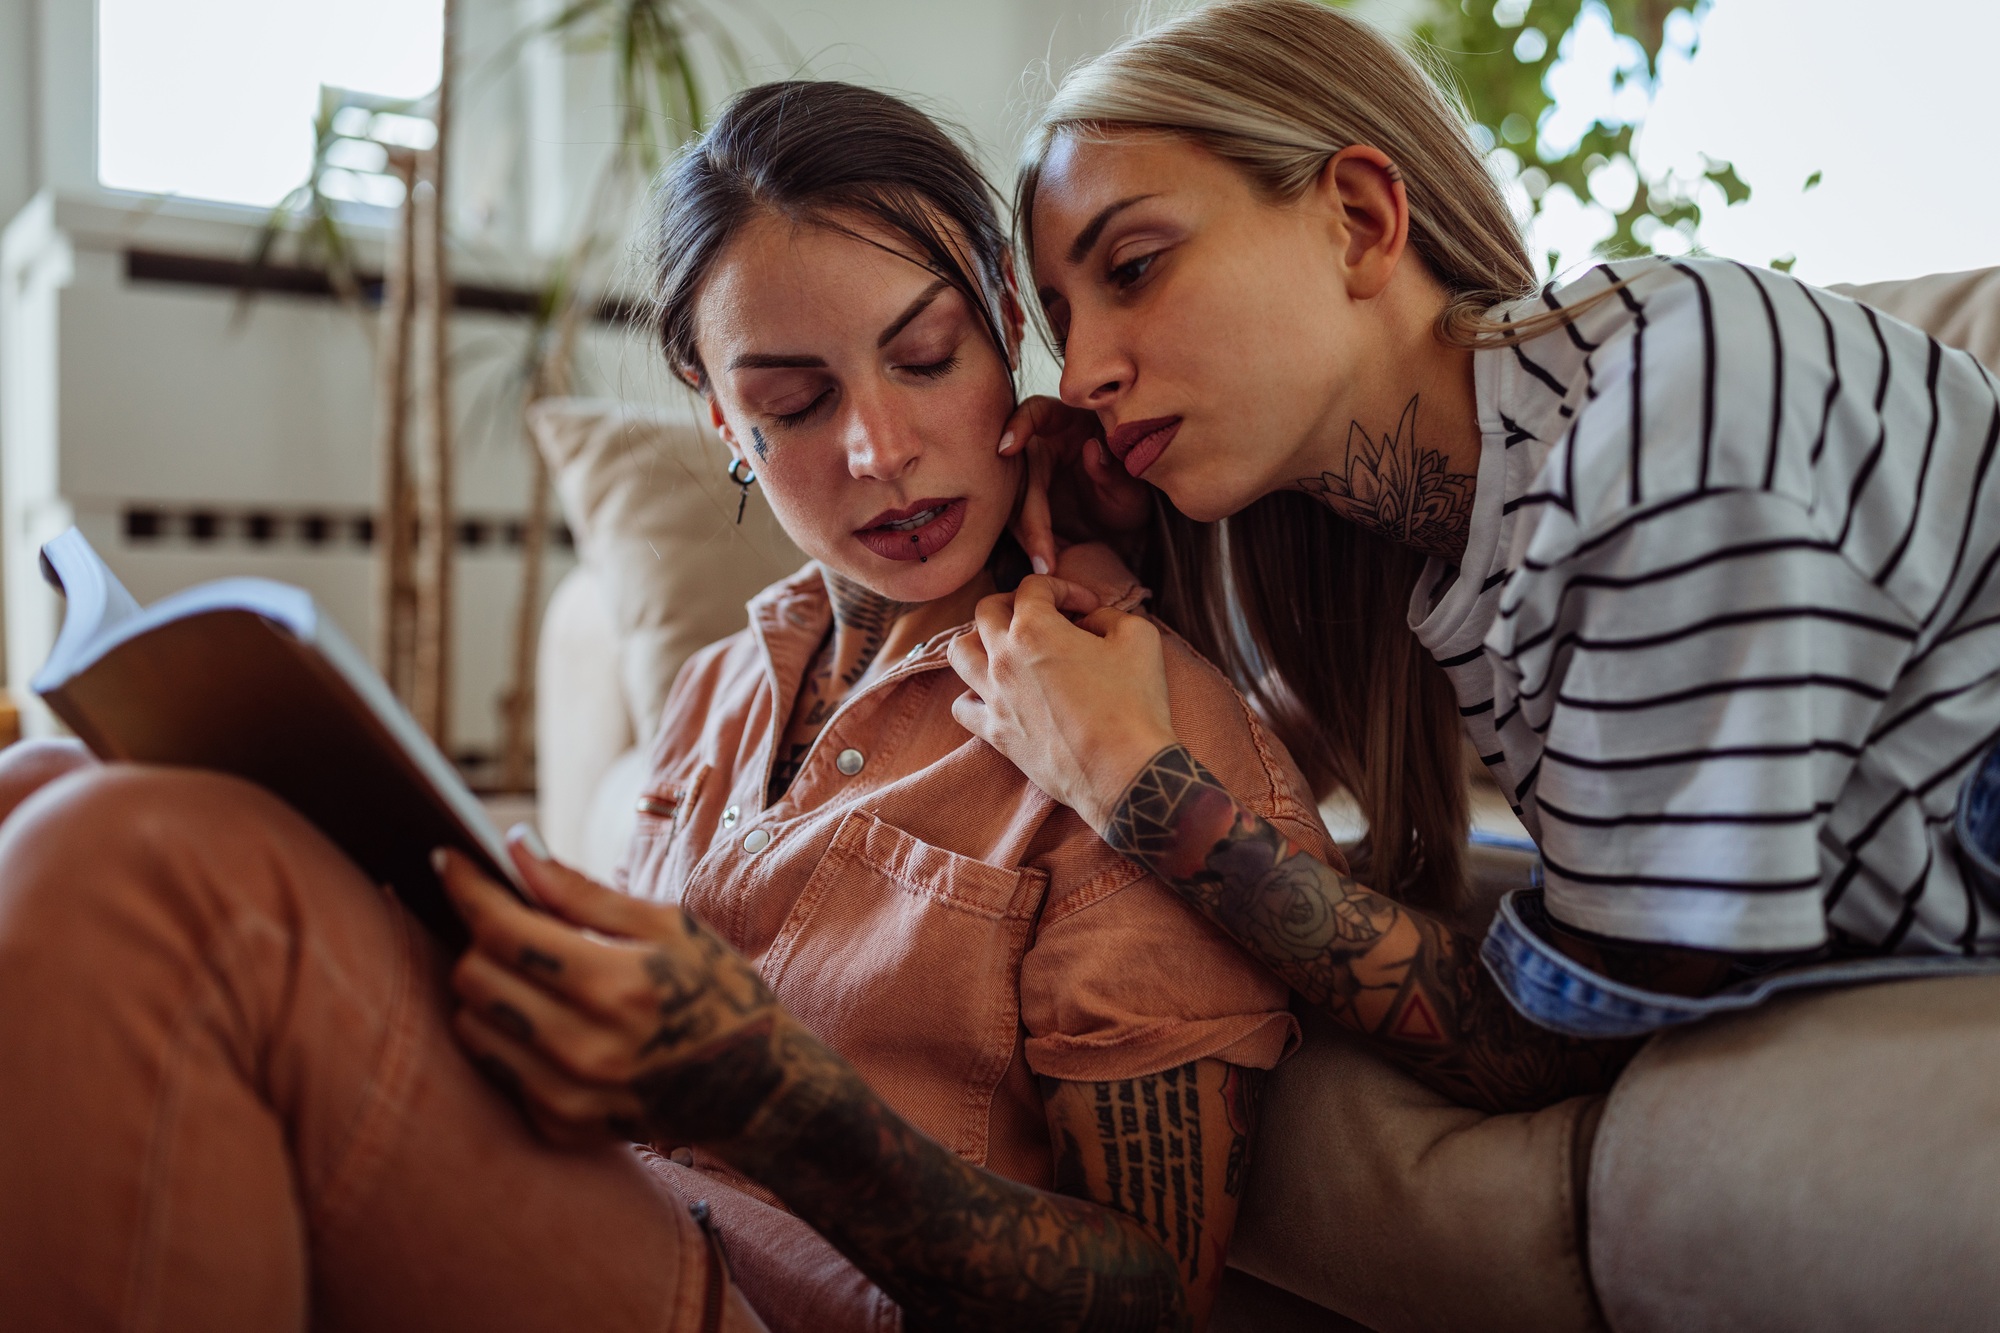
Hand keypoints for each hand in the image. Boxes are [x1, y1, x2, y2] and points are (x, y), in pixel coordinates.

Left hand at [439, 831, 795, 1150]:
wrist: (758, 1089)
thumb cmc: (717, 991)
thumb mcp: (668, 927)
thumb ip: (580, 891)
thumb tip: (514, 845)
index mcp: (618, 986)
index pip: (506, 931)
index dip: (467, 888)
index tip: (445, 857)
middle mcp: (588, 1049)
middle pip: (475, 978)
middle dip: (479, 937)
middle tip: (508, 922)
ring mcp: (571, 1096)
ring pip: (472, 1027)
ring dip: (486, 989)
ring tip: (527, 974)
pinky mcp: (561, 1127)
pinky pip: (496, 1070)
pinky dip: (508, 1037)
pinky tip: (548, 1023)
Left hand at [948, 576, 1177, 831]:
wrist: (1123, 771)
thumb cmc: (1133, 704)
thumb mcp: (1139, 639)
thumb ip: (1110, 616)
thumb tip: (1092, 620)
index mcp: (1034, 629)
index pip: (1033, 587)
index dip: (1063, 588)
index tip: (1086, 606)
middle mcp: (1003, 658)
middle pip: (986, 611)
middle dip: (1015, 604)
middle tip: (1043, 617)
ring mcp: (994, 697)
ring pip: (960, 653)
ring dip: (981, 641)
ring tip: (1007, 649)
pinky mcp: (995, 733)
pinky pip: (962, 706)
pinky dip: (973, 694)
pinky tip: (998, 695)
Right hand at [1000, 396, 1151, 576]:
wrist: (1129, 521)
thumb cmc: (1134, 489)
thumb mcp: (1133, 485)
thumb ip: (1114, 470)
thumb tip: (1092, 449)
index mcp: (1069, 422)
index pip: (1037, 412)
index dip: (1018, 425)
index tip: (1007, 447)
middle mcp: (1043, 444)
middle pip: (1018, 471)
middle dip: (1028, 514)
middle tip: (1043, 554)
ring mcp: (1031, 474)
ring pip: (1012, 500)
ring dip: (1026, 535)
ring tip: (1047, 566)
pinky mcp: (1026, 501)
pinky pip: (1017, 520)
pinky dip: (1029, 542)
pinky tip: (1045, 563)